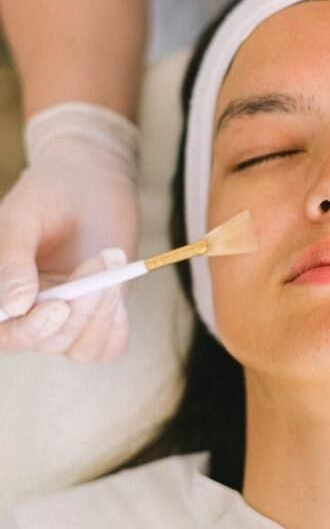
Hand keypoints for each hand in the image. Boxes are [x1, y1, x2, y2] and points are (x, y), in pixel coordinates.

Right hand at [0, 102, 138, 360]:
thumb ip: (13, 261)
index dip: (28, 331)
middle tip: (100, 261)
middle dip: (80, 308)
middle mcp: (32, 312)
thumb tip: (14, 307)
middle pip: (48, 341)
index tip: (59, 307)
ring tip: (112, 258)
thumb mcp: (23, 219)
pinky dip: (116, 328)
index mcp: (3, 293)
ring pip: (80, 347)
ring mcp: (69, 315)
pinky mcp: (101, 312)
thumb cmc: (49, 193)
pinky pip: (108, 348)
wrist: (91, 180)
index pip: (5, 335)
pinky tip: (118, 291)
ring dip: (102, 311)